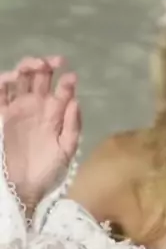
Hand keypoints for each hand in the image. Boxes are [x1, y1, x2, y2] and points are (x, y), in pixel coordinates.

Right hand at [0, 55, 80, 210]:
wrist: (25, 186)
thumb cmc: (49, 170)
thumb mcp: (66, 150)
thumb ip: (72, 126)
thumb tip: (75, 101)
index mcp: (56, 114)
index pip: (62, 90)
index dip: (67, 81)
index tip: (70, 77)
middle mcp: (38, 107)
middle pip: (41, 77)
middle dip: (46, 65)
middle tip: (51, 62)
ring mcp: (20, 108)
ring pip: (21, 79)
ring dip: (26, 68)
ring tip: (34, 66)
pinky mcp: (3, 115)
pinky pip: (1, 94)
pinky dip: (3, 82)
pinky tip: (11, 78)